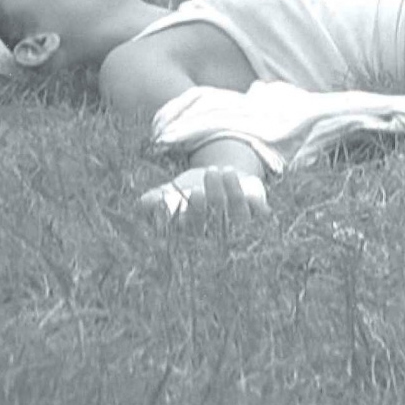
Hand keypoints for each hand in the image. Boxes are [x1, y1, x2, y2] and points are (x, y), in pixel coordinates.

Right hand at [139, 166, 270, 230]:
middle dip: (211, 201)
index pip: (192, 229)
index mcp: (196, 232)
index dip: (191, 213)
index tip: (189, 192)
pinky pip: (260, 212)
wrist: (224, 178)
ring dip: (231, 192)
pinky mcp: (259, 215)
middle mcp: (219, 234)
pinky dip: (252, 198)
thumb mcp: (173, 192)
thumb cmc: (194, 188)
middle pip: (216, 223)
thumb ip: (158, 198)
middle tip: (205, 179)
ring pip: (238, 216)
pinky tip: (239, 179)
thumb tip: (144, 204)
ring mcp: (241, 226)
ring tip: (220, 170)